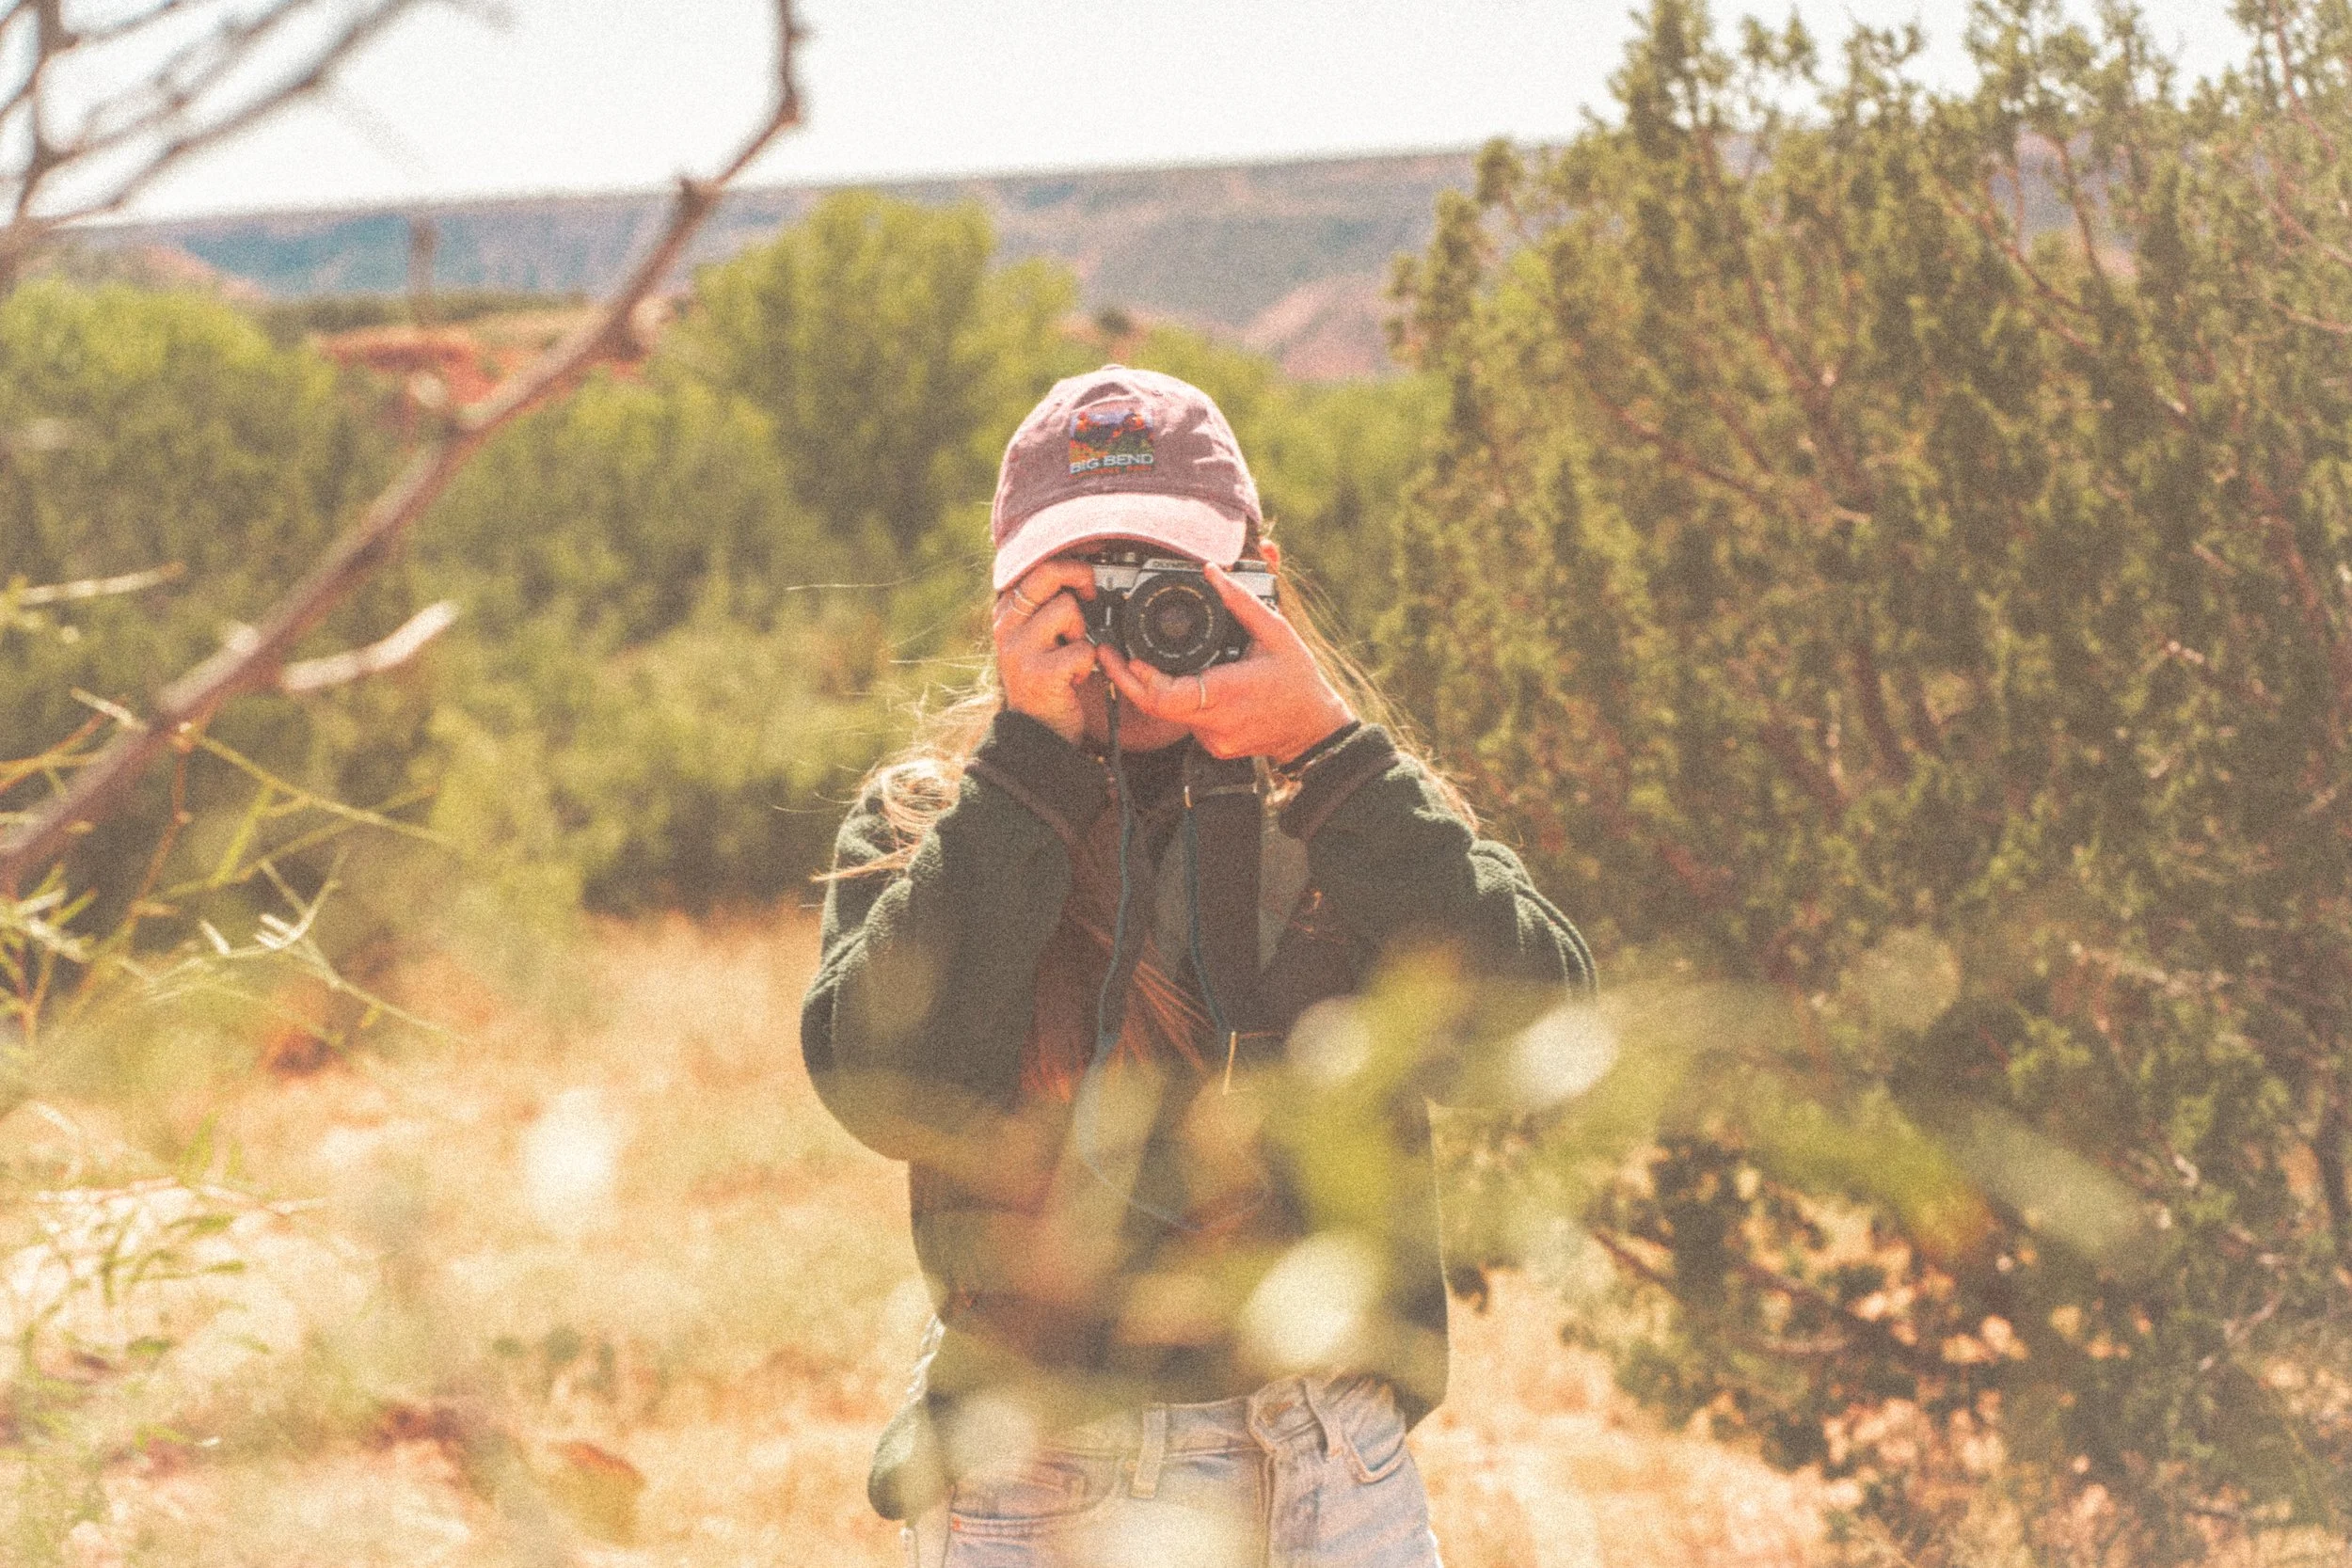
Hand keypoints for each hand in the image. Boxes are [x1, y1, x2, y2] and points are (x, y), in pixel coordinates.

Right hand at [993, 559, 1099, 744]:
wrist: (1037, 734)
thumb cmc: (1045, 682)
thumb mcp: (1035, 641)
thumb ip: (1044, 609)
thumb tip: (1080, 573)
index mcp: (1006, 614)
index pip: (1033, 568)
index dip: (1067, 564)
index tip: (1085, 576)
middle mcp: (1007, 627)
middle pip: (1047, 573)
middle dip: (1080, 576)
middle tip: (1090, 593)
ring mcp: (1020, 649)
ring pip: (1068, 609)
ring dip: (1082, 632)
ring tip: (1073, 653)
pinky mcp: (1040, 673)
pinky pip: (1083, 649)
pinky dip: (1088, 664)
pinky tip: (1075, 678)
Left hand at [1096, 563, 1353, 761]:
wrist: (1315, 729)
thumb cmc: (1299, 681)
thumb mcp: (1277, 633)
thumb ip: (1242, 602)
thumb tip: (1213, 573)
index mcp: (1227, 694)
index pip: (1166, 695)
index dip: (1138, 677)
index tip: (1124, 654)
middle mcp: (1214, 723)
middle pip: (1156, 705)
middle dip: (1127, 679)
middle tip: (1108, 653)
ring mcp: (1212, 739)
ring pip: (1168, 713)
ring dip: (1153, 687)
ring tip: (1135, 657)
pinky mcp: (1213, 746)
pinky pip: (1185, 720)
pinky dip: (1177, 698)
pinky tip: (1176, 677)